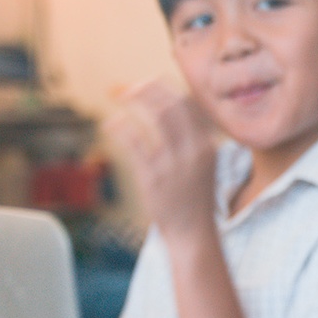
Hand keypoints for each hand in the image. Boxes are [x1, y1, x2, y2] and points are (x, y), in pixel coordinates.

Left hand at [104, 79, 221, 240]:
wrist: (193, 235)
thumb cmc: (194, 200)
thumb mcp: (203, 166)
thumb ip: (191, 140)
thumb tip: (170, 112)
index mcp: (207, 146)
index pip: (188, 105)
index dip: (166, 89)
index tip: (150, 82)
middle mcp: (194, 150)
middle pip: (172, 105)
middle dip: (149, 88)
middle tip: (130, 86)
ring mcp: (174, 163)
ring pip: (156, 117)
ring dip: (135, 100)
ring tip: (119, 94)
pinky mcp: (153, 177)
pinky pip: (134, 142)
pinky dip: (120, 127)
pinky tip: (111, 124)